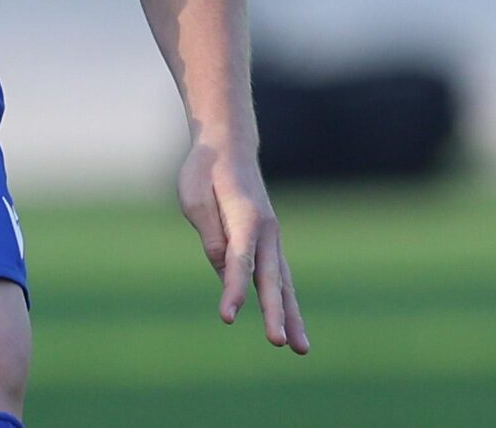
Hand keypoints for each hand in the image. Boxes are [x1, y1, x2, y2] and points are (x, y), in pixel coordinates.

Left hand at [177, 139, 307, 353]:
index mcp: (245, 217)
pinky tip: (291, 327)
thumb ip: (211, 235)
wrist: (229, 145)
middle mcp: (265, 230)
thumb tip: (224, 271)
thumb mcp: (194, 197)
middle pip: (271, 278)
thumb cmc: (205, 171)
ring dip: (292, 316)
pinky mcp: (268, 244)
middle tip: (278, 343)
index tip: (227, 318)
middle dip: (275, 313)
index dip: (233, 289)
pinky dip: (286, 303)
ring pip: (283, 283)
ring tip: (301, 349)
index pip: (239, 261)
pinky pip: (279, 278)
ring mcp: (272, 237)